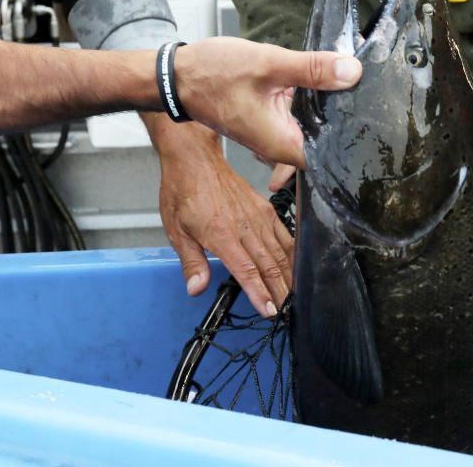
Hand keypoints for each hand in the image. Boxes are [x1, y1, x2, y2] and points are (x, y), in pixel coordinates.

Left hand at [143, 116, 294, 317]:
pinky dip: (293, 253)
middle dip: (280, 291)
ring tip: (295, 295)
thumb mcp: (176, 230)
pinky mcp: (266, 209)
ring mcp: (258, 217)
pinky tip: (296, 266)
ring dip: (289, 276)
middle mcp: (244, 226)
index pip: (246, 271)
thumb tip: (196, 288)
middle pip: (269, 265)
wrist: (196, 160)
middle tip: (287, 312)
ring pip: (281, 252)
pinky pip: (284, 234)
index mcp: (221, 234)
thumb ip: (191, 262)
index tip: (270, 311)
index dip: (260, 293)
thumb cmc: (183, 193)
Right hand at [175, 37, 360, 169]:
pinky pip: (303, 120)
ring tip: (357, 92)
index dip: (355, 145)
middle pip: (327, 145)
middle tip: (376, 106)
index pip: (331, 160)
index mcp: (283, 144)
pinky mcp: (274, 122)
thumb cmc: (212, 75)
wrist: (178, 76)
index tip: (377, 127)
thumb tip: (352, 72)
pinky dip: (315, 107)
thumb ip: (313, 69)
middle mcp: (281, 146)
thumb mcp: (269, 64)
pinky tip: (329, 87)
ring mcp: (277, 136)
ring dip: (332, 114)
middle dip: (349, 127)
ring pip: (316, 131)